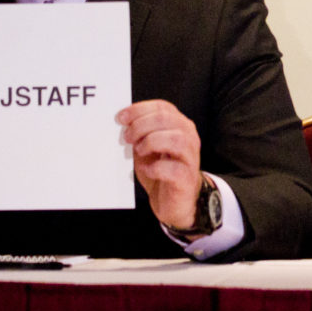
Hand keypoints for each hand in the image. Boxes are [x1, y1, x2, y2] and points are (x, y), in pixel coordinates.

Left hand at [117, 99, 203, 230]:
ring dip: (151, 142)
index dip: (139, 109)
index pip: (162, 107)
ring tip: (139, 151)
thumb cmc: (161, 172)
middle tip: (127, 138)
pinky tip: (146, 170)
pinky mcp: (186, 179)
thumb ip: (140, 135)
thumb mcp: (147, 149)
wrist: (176, 203)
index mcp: (179, 126)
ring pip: (176, 139)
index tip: (120, 118)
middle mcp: (189, 138)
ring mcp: (190, 158)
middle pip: (166, 119)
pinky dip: (154, 168)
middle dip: (141, 125)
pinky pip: (172, 169)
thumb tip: (122, 124)